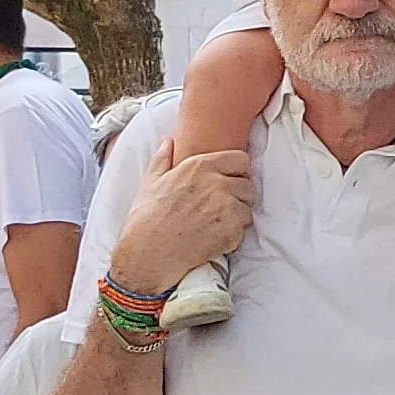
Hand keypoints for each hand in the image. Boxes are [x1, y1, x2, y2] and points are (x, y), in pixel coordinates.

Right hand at [104, 146, 256, 298]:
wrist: (148, 253)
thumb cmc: (146, 218)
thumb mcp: (150, 182)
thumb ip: (162, 158)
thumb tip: (166, 141)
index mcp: (200, 166)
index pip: (241, 160)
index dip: (238, 171)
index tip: (230, 180)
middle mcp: (217, 183)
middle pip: (248, 185)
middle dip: (238, 196)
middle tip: (221, 208)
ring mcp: (227, 207)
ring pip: (247, 209)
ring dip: (237, 217)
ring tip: (215, 224)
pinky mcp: (231, 231)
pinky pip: (242, 231)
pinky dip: (232, 237)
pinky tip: (213, 238)